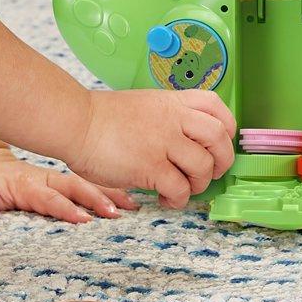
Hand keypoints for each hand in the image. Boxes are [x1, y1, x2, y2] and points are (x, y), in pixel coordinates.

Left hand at [0, 145, 136, 226]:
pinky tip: (129, 201)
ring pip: (87, 185)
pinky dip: (109, 191)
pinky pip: (89, 186)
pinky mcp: (63, 184)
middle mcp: (46, 179)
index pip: (49, 197)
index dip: (66, 207)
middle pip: (76, 187)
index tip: (84, 219)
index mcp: (26, 183)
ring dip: (109, 194)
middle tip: (116, 214)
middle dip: (96, 199)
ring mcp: (56, 180)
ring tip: (133, 206)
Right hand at [75, 86, 236, 208]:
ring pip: (203, 166)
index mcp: (171, 102)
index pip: (216, 105)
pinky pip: (180, 189)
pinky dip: (178, 199)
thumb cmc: (101, 119)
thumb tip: (184, 143)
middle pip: (218, 137)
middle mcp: (173, 119)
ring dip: (199, 184)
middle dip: (222, 160)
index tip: (221, 142)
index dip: (227, 127)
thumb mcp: (143, 106)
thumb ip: (166, 119)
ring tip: (183, 189)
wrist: (75, 123)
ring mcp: (163, 142)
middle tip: (210, 173)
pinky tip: (165, 199)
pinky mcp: (151, 167)